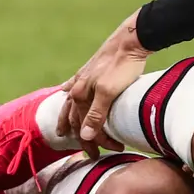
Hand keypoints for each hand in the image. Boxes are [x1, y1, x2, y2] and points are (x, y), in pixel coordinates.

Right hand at [58, 9, 153, 157]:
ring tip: (63, 130)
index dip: (97, 141)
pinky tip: (64, 91)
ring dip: (68, 118)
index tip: (112, 150)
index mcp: (80, 95)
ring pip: (71, 103)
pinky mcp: (91, 70)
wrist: (130, 41)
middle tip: (89, 153)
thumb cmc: (122, 67)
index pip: (84, 126)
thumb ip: (96, 114)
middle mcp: (77, 87)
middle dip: (81, 137)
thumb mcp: (110, 93)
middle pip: (75, 118)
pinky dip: (68, 91)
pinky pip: (73, 85)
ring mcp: (83, 78)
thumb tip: (84, 136)